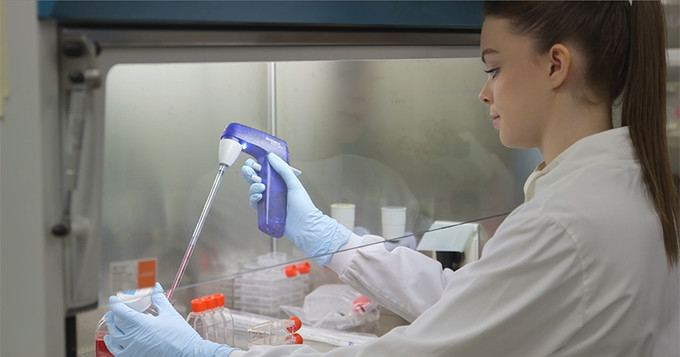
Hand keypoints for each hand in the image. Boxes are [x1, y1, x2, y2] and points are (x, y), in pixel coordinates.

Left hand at [104, 282, 237, 356]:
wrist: (188, 353)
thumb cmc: (181, 335)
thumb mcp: (169, 313)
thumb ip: (159, 298)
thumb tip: (155, 287)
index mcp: (142, 324)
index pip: (120, 311)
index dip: (115, 303)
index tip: (114, 299)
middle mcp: (134, 338)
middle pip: (115, 324)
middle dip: (112, 315)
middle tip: (114, 309)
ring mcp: (132, 350)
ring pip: (114, 338)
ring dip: (111, 328)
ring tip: (112, 322)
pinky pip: (117, 352)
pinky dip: (112, 345)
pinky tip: (111, 340)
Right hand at [242, 153, 350, 265]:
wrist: (304, 226)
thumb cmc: (303, 206)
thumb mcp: (294, 184)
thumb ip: (283, 169)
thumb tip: (271, 156)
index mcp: (281, 182)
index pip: (266, 172)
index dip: (257, 166)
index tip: (253, 162)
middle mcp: (273, 191)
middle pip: (256, 180)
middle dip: (250, 174)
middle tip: (249, 171)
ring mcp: (269, 201)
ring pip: (254, 191)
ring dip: (253, 186)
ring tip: (260, 186)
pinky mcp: (265, 212)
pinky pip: (254, 203)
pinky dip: (253, 198)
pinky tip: (258, 196)